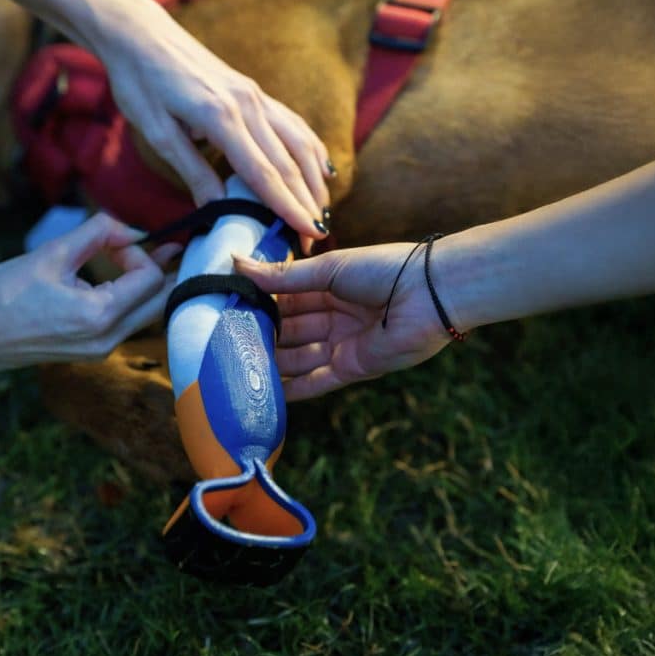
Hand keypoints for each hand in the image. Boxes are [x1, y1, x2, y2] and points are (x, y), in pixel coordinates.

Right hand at [0, 213, 179, 377]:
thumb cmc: (2, 295)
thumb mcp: (52, 254)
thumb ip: (97, 234)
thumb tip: (129, 228)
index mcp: (100, 316)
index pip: (150, 280)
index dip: (141, 253)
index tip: (114, 240)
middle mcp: (107, 340)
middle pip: (159, 303)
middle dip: (161, 271)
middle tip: (165, 246)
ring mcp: (99, 352)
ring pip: (144, 316)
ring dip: (146, 287)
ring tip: (140, 258)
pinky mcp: (89, 353)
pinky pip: (124, 325)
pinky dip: (129, 301)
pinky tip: (117, 281)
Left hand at [87, 0, 331, 247]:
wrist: (139, 31)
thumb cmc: (139, 80)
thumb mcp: (156, 132)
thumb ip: (191, 171)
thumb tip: (217, 211)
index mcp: (221, 117)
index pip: (264, 173)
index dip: (288, 207)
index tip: (306, 234)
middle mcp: (248, 104)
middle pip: (289, 163)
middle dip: (306, 204)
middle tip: (316, 240)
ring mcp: (256, 95)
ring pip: (299, 143)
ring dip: (315, 181)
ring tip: (323, 213)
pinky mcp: (254, 91)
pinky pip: (293, 124)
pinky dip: (311, 150)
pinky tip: (320, 169)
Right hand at [234, 243, 454, 399]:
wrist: (431, 294)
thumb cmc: (384, 269)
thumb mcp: (328, 268)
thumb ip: (283, 276)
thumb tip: (236, 263)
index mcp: (328, 287)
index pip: (284, 299)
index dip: (259, 304)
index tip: (226, 309)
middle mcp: (333, 317)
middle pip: (289, 331)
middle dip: (261, 336)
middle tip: (223, 343)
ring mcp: (341, 344)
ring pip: (297, 357)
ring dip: (271, 363)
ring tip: (236, 368)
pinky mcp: (352, 368)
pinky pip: (316, 381)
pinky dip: (293, 388)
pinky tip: (267, 392)